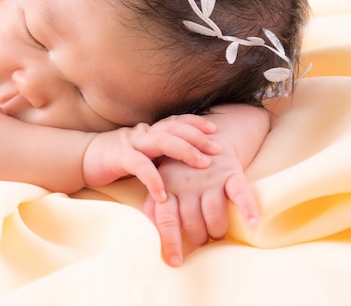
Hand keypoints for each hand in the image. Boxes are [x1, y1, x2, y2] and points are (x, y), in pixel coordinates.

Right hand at [82, 114, 219, 202]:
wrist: (82, 159)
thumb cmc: (114, 159)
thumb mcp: (141, 153)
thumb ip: (158, 154)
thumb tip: (184, 163)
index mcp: (149, 131)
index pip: (175, 121)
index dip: (195, 123)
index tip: (214, 130)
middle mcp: (143, 133)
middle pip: (174, 128)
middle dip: (198, 137)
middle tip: (217, 148)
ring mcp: (131, 143)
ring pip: (162, 140)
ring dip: (185, 151)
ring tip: (202, 164)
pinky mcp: (119, 158)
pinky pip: (140, 165)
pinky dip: (153, 179)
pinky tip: (163, 194)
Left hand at [142, 136, 259, 266]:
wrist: (206, 138)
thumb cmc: (178, 170)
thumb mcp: (160, 183)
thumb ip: (153, 207)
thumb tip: (148, 235)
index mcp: (166, 186)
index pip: (165, 218)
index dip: (169, 241)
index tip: (175, 261)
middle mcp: (186, 183)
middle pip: (191, 221)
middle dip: (197, 237)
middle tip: (201, 241)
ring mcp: (209, 178)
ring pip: (213, 214)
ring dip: (216, 231)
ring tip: (216, 234)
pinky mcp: (231, 174)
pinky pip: (240, 194)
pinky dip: (248, 209)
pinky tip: (252, 224)